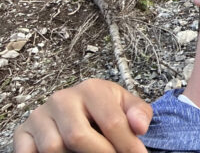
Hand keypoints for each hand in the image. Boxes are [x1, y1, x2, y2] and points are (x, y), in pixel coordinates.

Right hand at [13, 78, 151, 152]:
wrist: (73, 105)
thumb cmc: (103, 106)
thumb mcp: (124, 103)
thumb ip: (138, 112)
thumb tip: (140, 127)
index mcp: (91, 89)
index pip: (111, 122)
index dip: (127, 145)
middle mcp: (62, 99)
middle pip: (79, 137)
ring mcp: (40, 115)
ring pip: (53, 147)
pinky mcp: (22, 132)